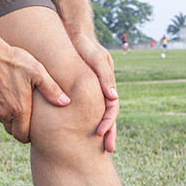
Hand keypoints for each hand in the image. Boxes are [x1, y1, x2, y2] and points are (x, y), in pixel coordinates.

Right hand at [0, 46, 70, 142]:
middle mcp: (3, 113)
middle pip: (12, 131)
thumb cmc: (13, 61)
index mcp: (18, 110)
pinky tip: (7, 95)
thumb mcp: (37, 72)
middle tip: (28, 116)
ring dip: (10, 118)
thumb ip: (51, 89)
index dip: (29, 136)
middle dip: (20, 128)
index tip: (34, 128)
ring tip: (18, 103)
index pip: (22, 137)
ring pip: (3, 122)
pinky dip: (1, 109)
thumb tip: (66, 102)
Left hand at [72, 34, 118, 151]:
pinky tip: (77, 133)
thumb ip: (105, 75)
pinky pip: (83, 109)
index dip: (108, 122)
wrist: (73, 36)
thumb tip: (113, 97)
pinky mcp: (80, 93)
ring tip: (95, 147)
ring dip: (99, 130)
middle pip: (107, 116)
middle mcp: (101, 92)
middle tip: (107, 149)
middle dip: (108, 133)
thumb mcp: (96, 57)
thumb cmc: (85, 46)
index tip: (100, 133)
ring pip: (96, 115)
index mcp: (108, 86)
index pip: (111, 109)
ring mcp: (92, 93)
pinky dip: (83, 121)